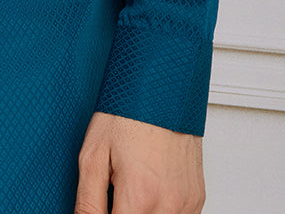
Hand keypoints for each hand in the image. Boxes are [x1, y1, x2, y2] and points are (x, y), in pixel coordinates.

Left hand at [75, 112, 204, 213]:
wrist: (161, 84)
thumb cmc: (127, 112)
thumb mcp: (93, 155)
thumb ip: (88, 202)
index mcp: (140, 197)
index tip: (101, 207)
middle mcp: (169, 206)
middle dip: (123, 213)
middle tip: (113, 195)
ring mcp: (187, 204)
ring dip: (141, 213)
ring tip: (129, 189)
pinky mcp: (197, 199)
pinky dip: (159, 211)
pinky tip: (147, 191)